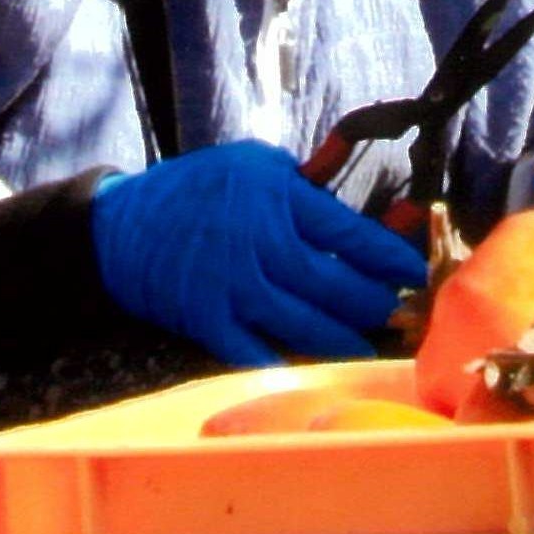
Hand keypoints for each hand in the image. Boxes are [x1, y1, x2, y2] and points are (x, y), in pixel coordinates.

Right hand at [92, 144, 425, 368]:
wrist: (120, 228)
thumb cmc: (199, 190)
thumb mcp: (256, 165)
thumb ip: (313, 181)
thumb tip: (369, 184)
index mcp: (274, 195)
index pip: (348, 231)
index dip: (389, 254)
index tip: (414, 270)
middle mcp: (256, 240)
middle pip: (332, 282)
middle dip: (374, 302)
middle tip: (400, 312)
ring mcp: (230, 284)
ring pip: (304, 322)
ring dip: (343, 338)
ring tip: (369, 345)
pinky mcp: (207, 320)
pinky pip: (258, 351)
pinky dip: (288, 362)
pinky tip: (315, 368)